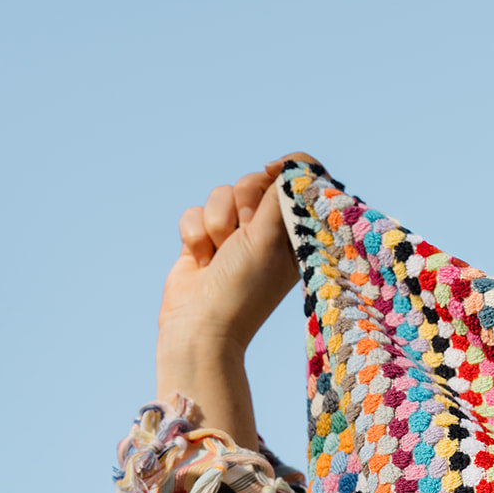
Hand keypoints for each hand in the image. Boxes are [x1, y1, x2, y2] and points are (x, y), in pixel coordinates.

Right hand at [154, 153, 319, 447]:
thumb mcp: (271, 238)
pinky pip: (194, 211)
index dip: (286, 170)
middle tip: (243, 232)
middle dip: (242, 201)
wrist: (201, 326)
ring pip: (221, 193)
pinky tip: (201, 261)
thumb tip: (293, 165)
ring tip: (220, 254)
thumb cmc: (244, 287)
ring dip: (216, 222)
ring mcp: (233, 236)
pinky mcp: (204, 240)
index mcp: (295, 234)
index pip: (299, 182)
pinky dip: (194, 233)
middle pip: (255, 179)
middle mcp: (266, 232)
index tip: (273, 172)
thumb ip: (281, 197)